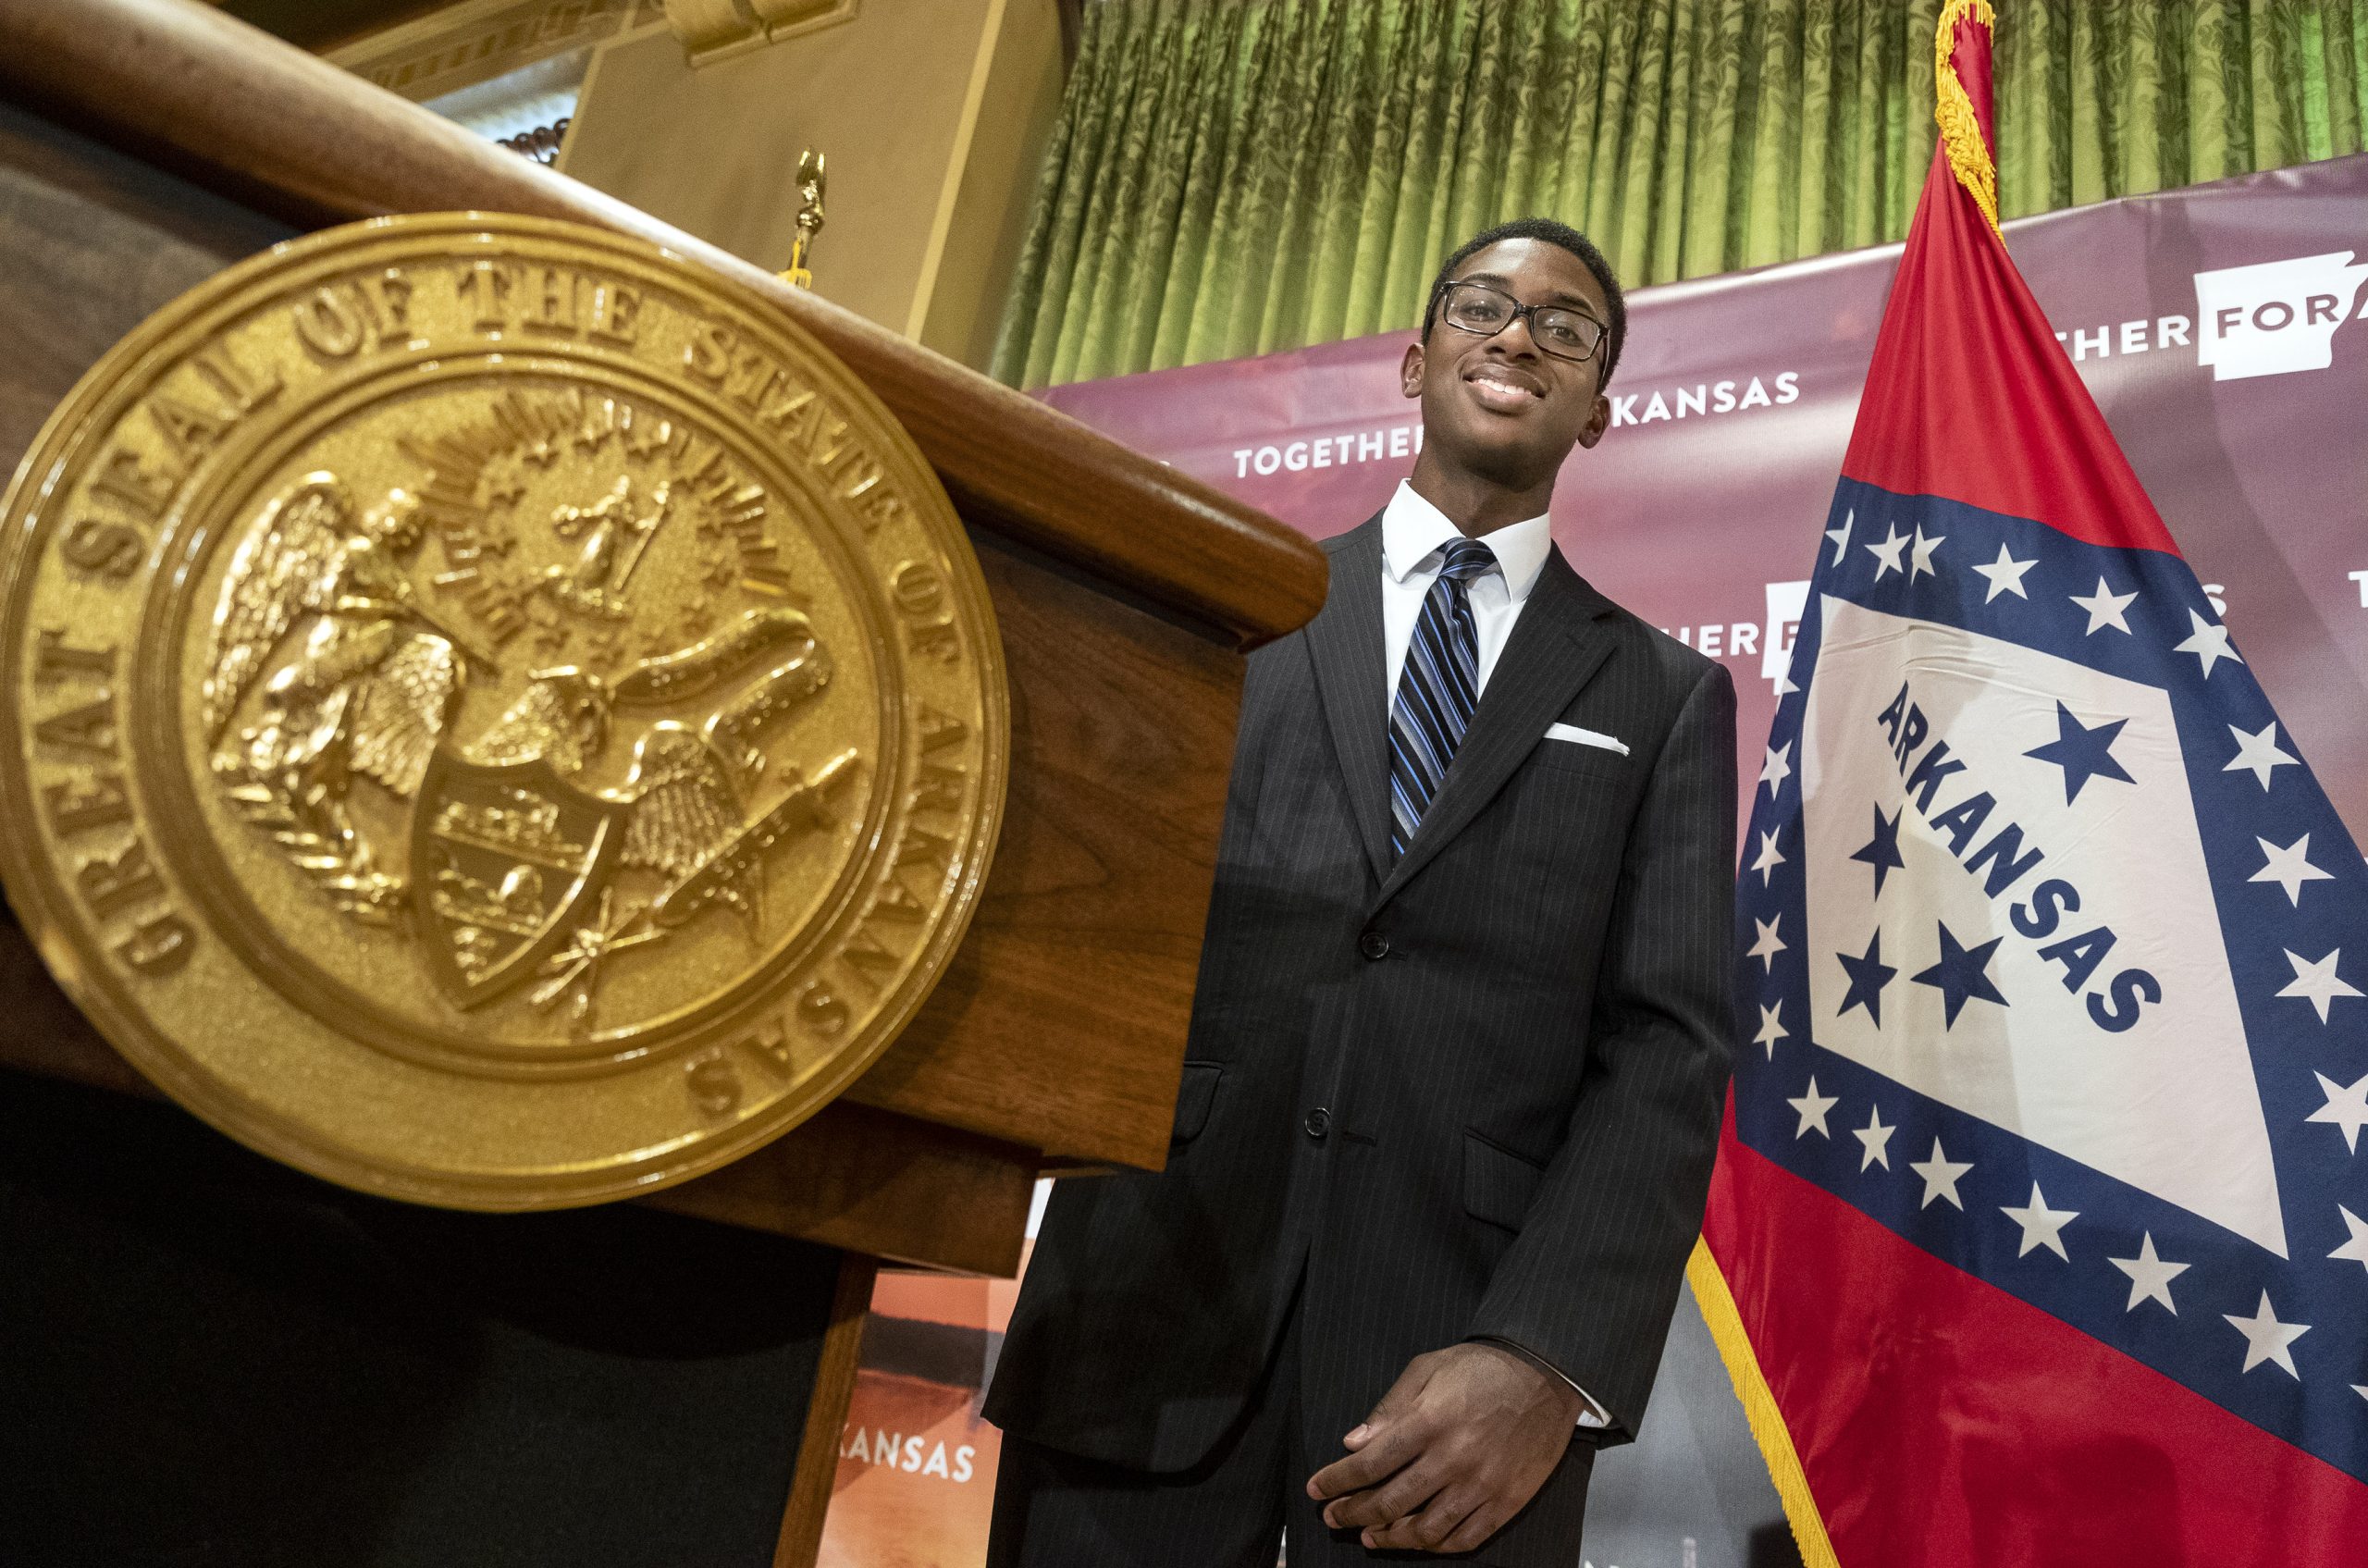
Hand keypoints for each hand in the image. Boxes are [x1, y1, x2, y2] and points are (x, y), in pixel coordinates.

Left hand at [1304, 1341, 1581, 1552]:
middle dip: (1353, 1513)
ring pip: (1425, 1529)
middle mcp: (1453, 1458)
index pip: (1369, 1464)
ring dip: (1390, 1537)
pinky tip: (1418, 1540)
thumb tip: (1353, 1442)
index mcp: (1429, 1421)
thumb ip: (1388, 1408)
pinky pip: (1465, 1538)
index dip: (1337, 1481)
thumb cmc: (1483, 1367)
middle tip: (1333, 1516)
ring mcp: (1482, 1484)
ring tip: (1369, 1536)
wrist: (1546, 1374)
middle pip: (1390, 1502)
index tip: (1317, 1488)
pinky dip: (1436, 1546)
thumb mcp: (1427, 1369)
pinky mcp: (1507, 1501)